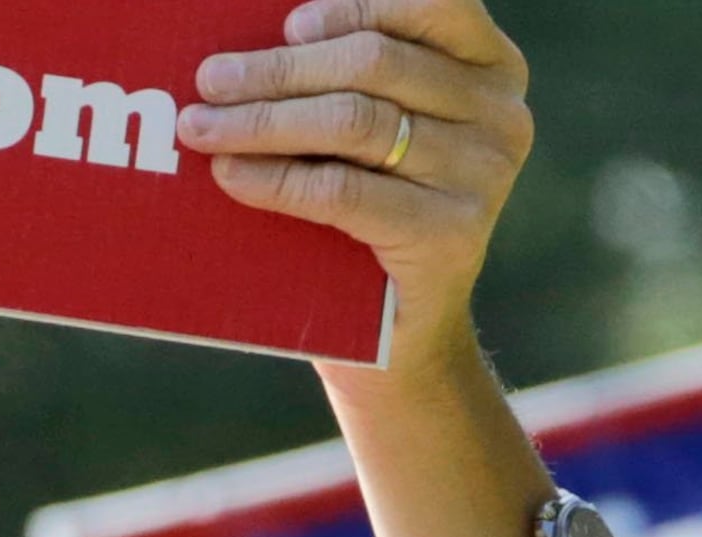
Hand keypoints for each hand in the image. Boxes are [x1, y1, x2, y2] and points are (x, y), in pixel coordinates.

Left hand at [181, 0, 534, 375]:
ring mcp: (483, 175)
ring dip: (263, 120)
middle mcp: (500, 114)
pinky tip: (229, 174)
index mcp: (491, 67)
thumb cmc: (368, 215)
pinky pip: (342, 190)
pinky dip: (275, 179)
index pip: (431, 4)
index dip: (353, 8)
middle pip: (374, 63)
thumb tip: (249, 43)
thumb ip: (342, 80)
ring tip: (201, 127)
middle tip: (209, 80)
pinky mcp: (450, 234)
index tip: (288, 27)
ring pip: (353, 122)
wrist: (397, 337)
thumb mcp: (371, 133)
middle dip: (279, 69)